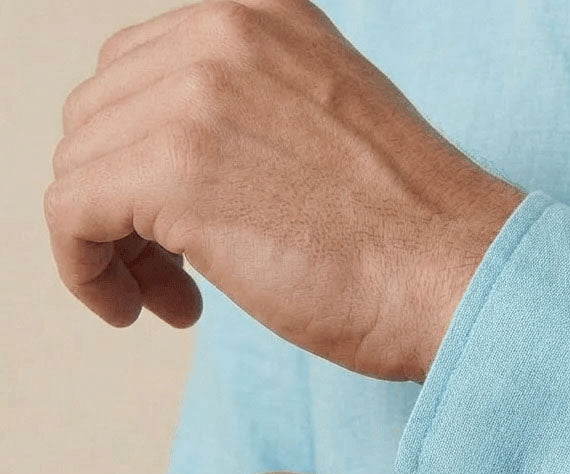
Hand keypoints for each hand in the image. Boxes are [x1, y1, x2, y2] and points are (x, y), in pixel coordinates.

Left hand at [46, 0, 524, 381]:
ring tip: (166, 300)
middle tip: (170, 276)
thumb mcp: (331, 134)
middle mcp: (220, 33)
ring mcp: (195, 96)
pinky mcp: (174, 172)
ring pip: (80, 167)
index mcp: (262, 17)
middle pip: (101, 117)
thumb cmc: (414, 239)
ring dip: (109, 244)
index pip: (144, 74)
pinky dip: (84, 270)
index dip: (142, 158)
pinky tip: (132, 309)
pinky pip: (69, 216)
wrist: (461, 275)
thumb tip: (191, 170)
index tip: (176, 227)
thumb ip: (257, 119)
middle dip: (119, 202)